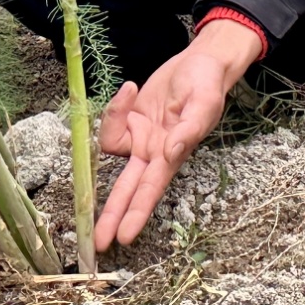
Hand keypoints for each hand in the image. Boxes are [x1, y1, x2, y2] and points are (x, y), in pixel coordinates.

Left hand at [93, 19, 261, 249]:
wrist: (202, 62)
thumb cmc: (208, 83)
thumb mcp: (204, 103)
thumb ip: (190, 129)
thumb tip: (171, 153)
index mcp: (172, 154)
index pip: (150, 189)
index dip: (136, 213)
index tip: (124, 237)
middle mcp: (153, 151)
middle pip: (127, 188)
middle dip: (112, 215)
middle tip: (97, 243)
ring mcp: (141, 136)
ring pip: (112, 149)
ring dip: (111, 123)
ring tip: (130, 93)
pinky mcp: (132, 119)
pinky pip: (112, 122)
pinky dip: (114, 108)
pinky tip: (130, 89)